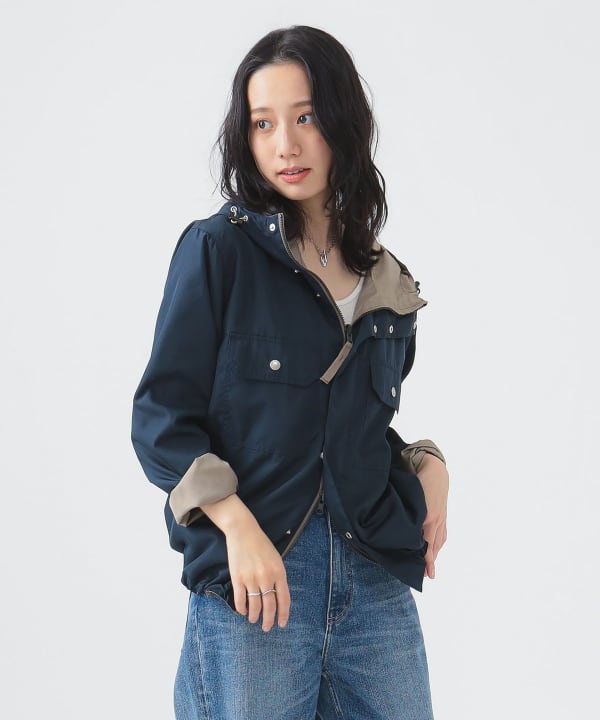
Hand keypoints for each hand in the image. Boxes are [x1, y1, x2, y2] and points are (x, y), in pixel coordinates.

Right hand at [225, 518, 290, 631]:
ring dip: (255, 616)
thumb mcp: (276, 559)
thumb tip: (277, 596)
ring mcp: (251, 578)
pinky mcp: (238, 578)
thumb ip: (278, 576)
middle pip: (270, 605)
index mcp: (279, 572)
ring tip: (254, 620)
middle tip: (266, 628)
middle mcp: (267, 577)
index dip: (283, 614)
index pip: (284, 599)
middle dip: (268, 620)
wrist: (244, 531)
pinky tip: (243, 611)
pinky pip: (240, 599)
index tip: (281, 624)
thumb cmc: (261, 544)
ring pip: (255, 605)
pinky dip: (242, 608)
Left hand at [416, 454, 448, 578]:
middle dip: (430, 561)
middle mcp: (435, 519)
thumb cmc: (418, 480)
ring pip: (438, 541)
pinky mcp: (443, 515)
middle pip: (432, 545)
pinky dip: (439, 544)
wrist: (435, 469)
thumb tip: (398, 526)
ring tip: (431, 570)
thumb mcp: (411, 496)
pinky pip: (442, 534)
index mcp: (426, 515)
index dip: (424, 557)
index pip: (425, 542)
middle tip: (427, 576)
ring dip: (435, 555)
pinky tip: (435, 551)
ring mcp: (441, 518)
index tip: (423, 570)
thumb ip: (406, 512)